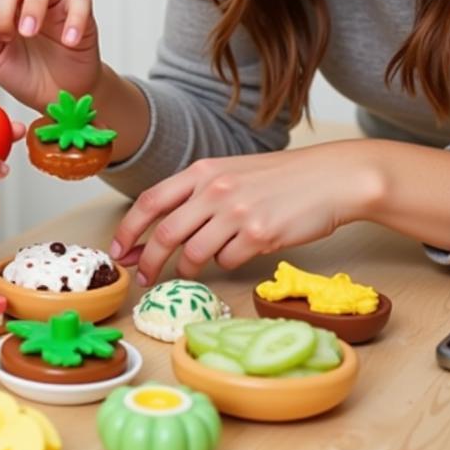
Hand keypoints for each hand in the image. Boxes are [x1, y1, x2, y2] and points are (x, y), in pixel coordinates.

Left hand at [0, 0, 103, 112]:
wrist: (57, 98)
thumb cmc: (25, 74)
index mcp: (3, 9)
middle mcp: (26, 1)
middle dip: (2, 9)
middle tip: (7, 37)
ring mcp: (54, 5)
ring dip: (32, 3)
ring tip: (29, 32)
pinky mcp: (82, 15)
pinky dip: (74, 18)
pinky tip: (67, 41)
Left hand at [109, 144, 380, 284]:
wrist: (331, 179)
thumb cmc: (281, 179)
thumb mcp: (232, 172)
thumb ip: (199, 194)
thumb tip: (165, 228)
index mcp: (202, 171)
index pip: (150, 200)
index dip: (127, 229)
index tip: (119, 250)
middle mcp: (214, 189)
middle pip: (164, 233)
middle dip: (147, 261)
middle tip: (142, 278)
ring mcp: (235, 212)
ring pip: (193, 253)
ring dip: (186, 270)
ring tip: (190, 273)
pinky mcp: (259, 235)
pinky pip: (227, 261)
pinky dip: (225, 264)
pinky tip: (237, 254)